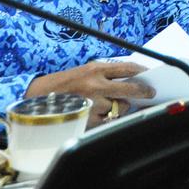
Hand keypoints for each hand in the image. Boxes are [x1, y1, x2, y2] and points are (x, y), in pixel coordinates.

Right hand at [26, 61, 153, 126]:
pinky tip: (100, 114)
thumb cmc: (64, 84)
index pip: (127, 68)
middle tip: (150, 93)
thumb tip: (132, 79)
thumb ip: (106, 74)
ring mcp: (92, 104)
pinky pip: (109, 120)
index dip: (142, 71)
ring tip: (108, 104)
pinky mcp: (88, 120)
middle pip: (130, 88)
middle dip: (143, 91)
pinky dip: (109, 118)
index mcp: (95, 69)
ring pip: (120, 107)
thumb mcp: (85, 72)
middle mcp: (95, 85)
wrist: (37, 98)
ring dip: (120, 106)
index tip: (149, 75)